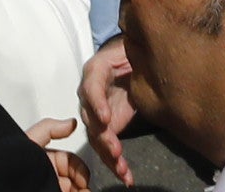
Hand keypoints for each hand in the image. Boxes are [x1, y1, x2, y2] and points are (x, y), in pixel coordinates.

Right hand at [74, 35, 136, 186]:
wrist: (132, 62)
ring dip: (108, 155)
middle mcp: (90, 95)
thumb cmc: (131, 51)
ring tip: (122, 170)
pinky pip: (107, 147)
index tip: (106, 119)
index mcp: (95, 72)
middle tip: (116, 151)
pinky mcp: (107, 128)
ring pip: (97, 137)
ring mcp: (97, 113)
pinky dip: (116, 163)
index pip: (91, 88)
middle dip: (103, 137)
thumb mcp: (130, 48)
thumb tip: (133, 53)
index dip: (97, 104)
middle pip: (91, 119)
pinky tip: (126, 176)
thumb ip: (129, 53)